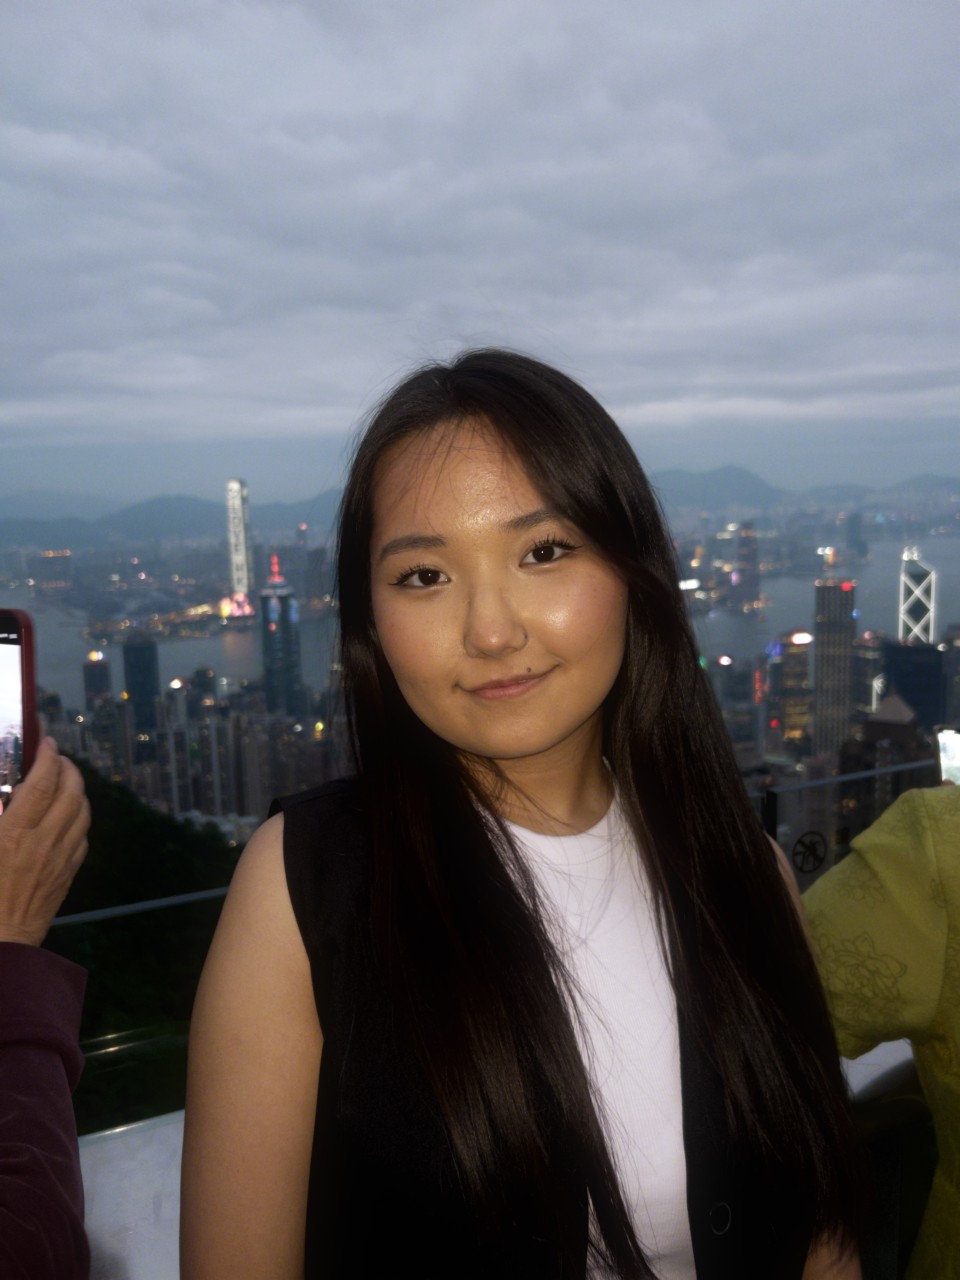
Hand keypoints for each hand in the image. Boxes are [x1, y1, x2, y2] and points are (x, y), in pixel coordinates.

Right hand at [0, 738, 90, 945]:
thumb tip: (6, 799)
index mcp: (14, 833)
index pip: (42, 783)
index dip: (48, 757)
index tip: (47, 742)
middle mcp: (44, 842)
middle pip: (71, 792)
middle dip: (69, 768)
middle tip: (58, 758)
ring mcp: (60, 860)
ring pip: (82, 813)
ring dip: (77, 792)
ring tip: (65, 783)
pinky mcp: (66, 876)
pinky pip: (82, 839)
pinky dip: (78, 820)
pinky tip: (68, 818)